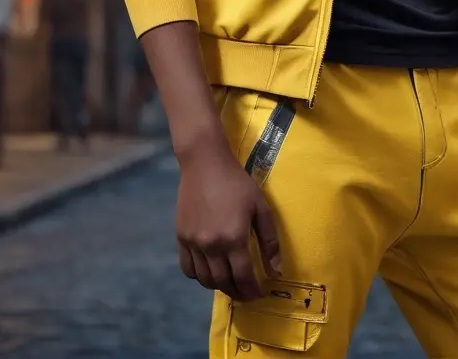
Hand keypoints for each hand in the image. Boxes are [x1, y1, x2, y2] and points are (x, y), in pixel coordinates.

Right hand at [175, 138, 282, 300]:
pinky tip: (210, 272)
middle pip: (224, 282)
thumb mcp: (260, 207)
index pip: (243, 276)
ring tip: (230, 284)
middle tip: (246, 293)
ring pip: (205, 279)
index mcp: (234, 238)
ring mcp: (194, 243)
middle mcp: (212, 246)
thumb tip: (276, 271)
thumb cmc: (237, 182)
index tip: (259, 294)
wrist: (205, 164)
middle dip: (238, 292)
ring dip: (219, 286)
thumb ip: (269, 241)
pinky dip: (199, 276)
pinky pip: (188, 269)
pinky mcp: (181, 238)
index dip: (252, 289)